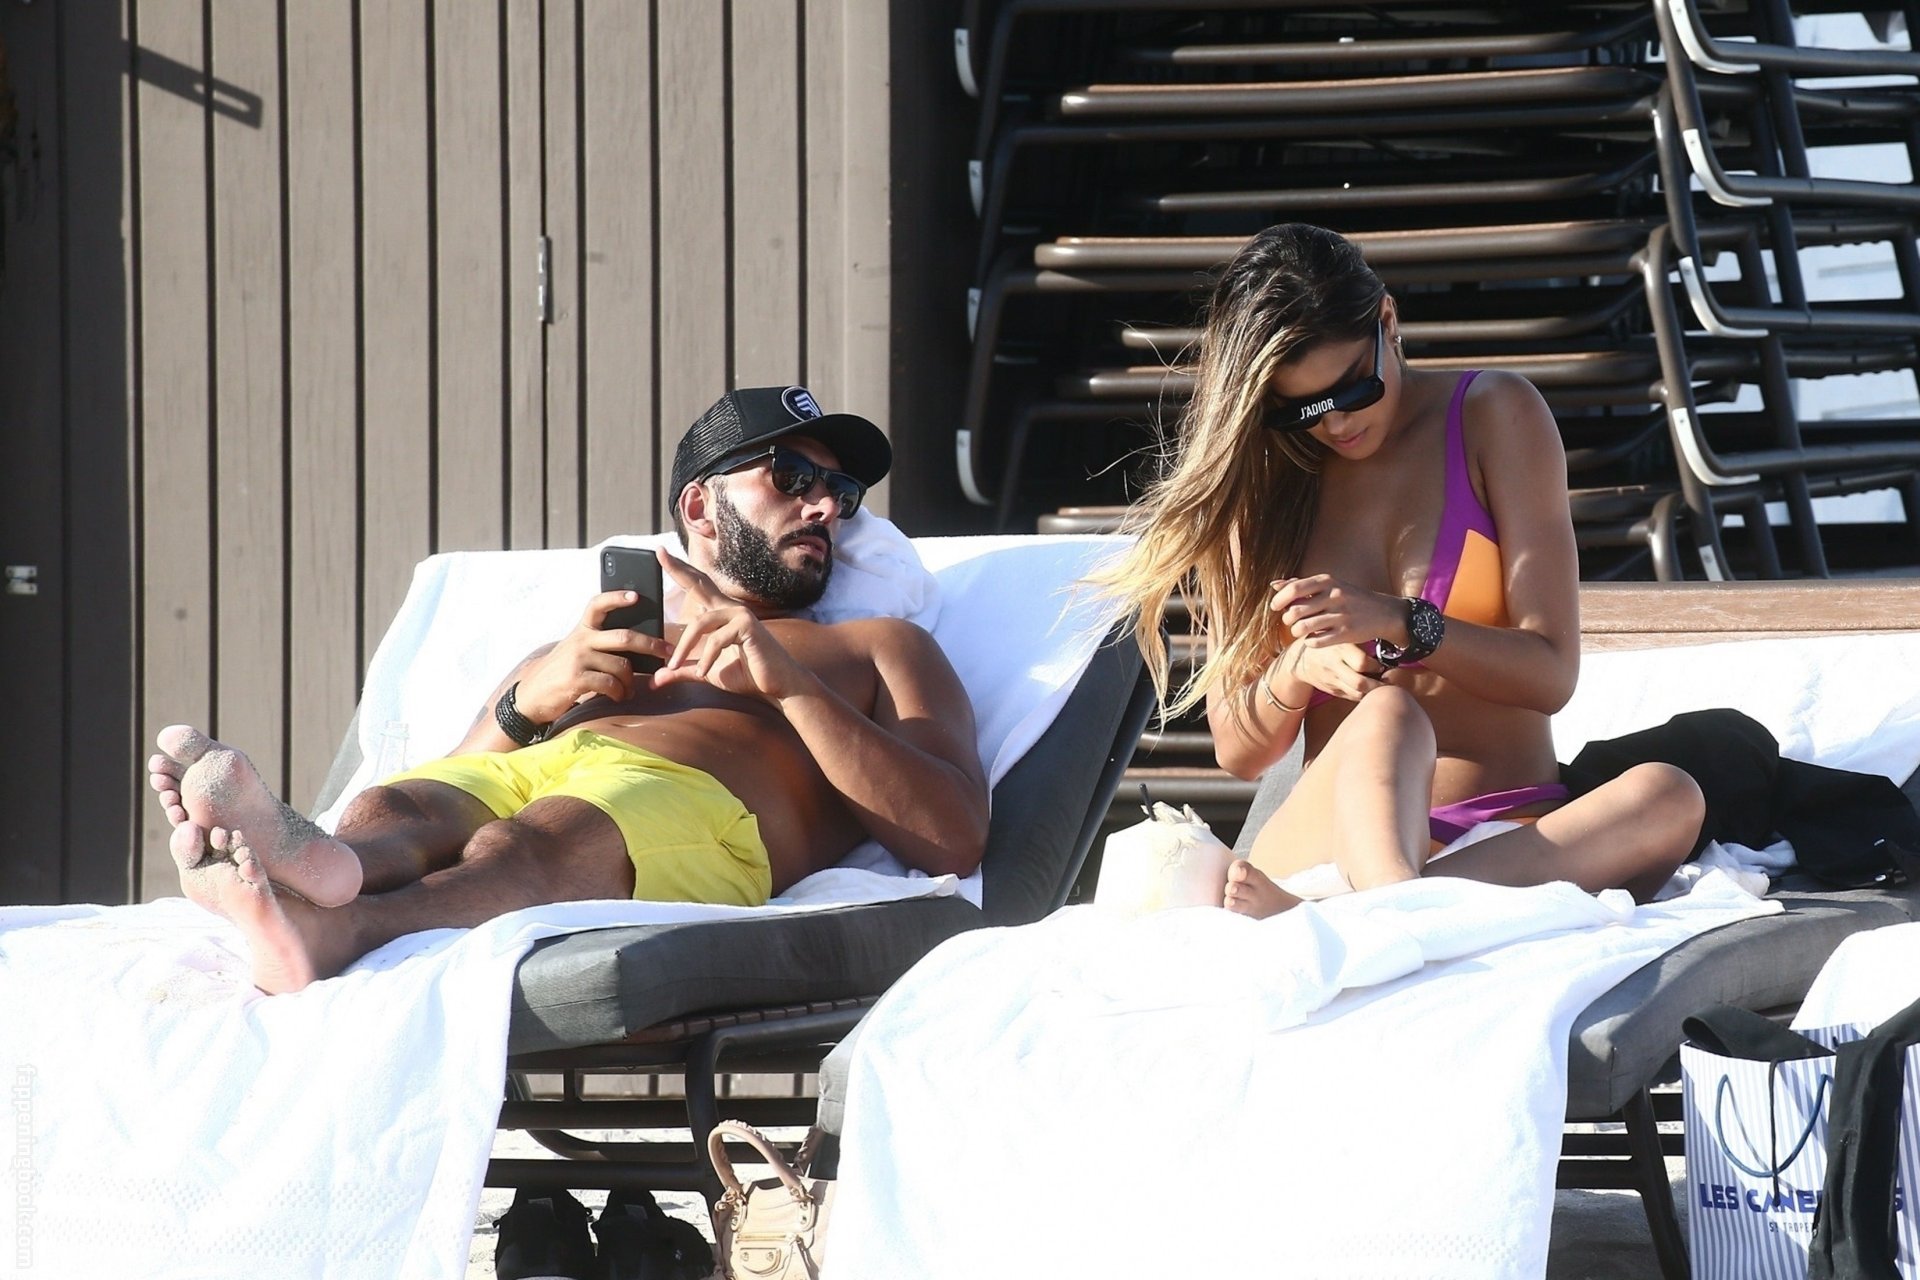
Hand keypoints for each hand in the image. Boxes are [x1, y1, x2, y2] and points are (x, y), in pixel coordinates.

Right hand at [511, 590, 667, 722]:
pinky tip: (619, 696)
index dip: (617, 598)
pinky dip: (620, 692)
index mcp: (582, 629)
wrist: (533, 693)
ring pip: (622, 666)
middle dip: (651, 645)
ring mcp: (578, 659)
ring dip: (632, 681)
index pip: (598, 604)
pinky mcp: (577, 679)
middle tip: (667, 652)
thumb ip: (600, 642)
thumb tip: (640, 643)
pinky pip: (611, 683)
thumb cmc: (564, 670)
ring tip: (630, 689)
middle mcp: (581, 640)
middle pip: (624, 637)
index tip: (636, 596)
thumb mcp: (577, 649)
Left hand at [651, 548, 818, 701]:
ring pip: (700, 623)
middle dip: (678, 569)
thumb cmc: (746, 674)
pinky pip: (717, 639)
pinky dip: (707, 658)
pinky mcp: (747, 627)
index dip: (681, 570)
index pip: (697, 587)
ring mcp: (740, 615)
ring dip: (684, 646)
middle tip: (659, 551)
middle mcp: (729, 608)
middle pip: (699, 584)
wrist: (777, 685)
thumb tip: (657, 678)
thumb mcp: (706, 671)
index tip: (662, 553)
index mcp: (720, 613)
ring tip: (673, 666)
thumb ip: (683, 671)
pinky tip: (703, 671)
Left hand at [1270, 575, 1407, 649]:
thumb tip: (1273, 585)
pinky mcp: (1346, 634)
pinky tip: (1313, 638)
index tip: (1275, 607)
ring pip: (1302, 628)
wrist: (1384, 613)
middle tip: (1291, 621)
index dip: (1279, 600)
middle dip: (1287, 619)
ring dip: (1296, 632)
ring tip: (1300, 631)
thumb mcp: (1329, 585)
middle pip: (1295, 611)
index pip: (1294, 589)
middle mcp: (1334, 596)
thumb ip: (1301, 584)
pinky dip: (1309, 642)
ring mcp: (1340, 615)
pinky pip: (1315, 641)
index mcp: (1328, 582)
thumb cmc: (1350, 597)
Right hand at [1287, 640, 1387, 702]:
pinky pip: (1352, 697)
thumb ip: (1358, 638)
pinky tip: (1370, 689)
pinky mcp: (1333, 691)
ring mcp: (1333, 681)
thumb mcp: (1340, 635)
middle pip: (1360, 683)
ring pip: (1358, 694)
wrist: (1302, 659)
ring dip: (1373, 692)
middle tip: (1389, 680)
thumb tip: (1387, 638)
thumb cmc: (1329, 643)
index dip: (1376, 665)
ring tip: (1383, 686)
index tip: (1384, 664)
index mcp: (1338, 650)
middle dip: (1379, 685)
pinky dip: (1364, 695)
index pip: (1361, 663)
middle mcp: (1334, 667)